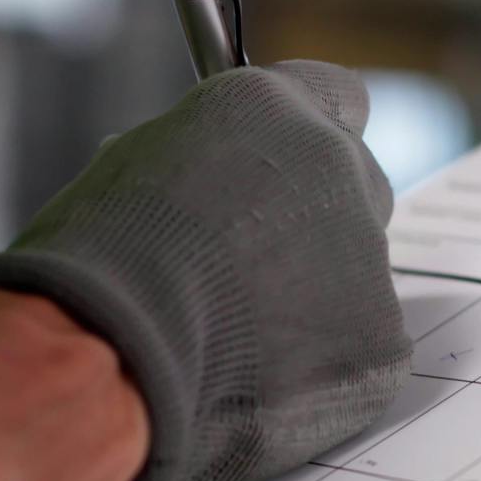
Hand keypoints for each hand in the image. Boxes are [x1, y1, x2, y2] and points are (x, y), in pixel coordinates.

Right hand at [0, 61, 410, 480]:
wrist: (119, 343)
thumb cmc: (101, 255)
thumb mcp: (136, 165)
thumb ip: (204, 160)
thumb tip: (209, 178)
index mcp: (277, 109)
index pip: (336, 97)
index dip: (307, 140)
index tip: (285, 170)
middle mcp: (339, 168)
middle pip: (354, 190)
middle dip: (315, 226)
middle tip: (253, 271)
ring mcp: (369, 258)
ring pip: (358, 279)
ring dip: (314, 304)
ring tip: (235, 340)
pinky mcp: (380, 341)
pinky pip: (361, 353)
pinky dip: (320, 373)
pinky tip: (258, 382)